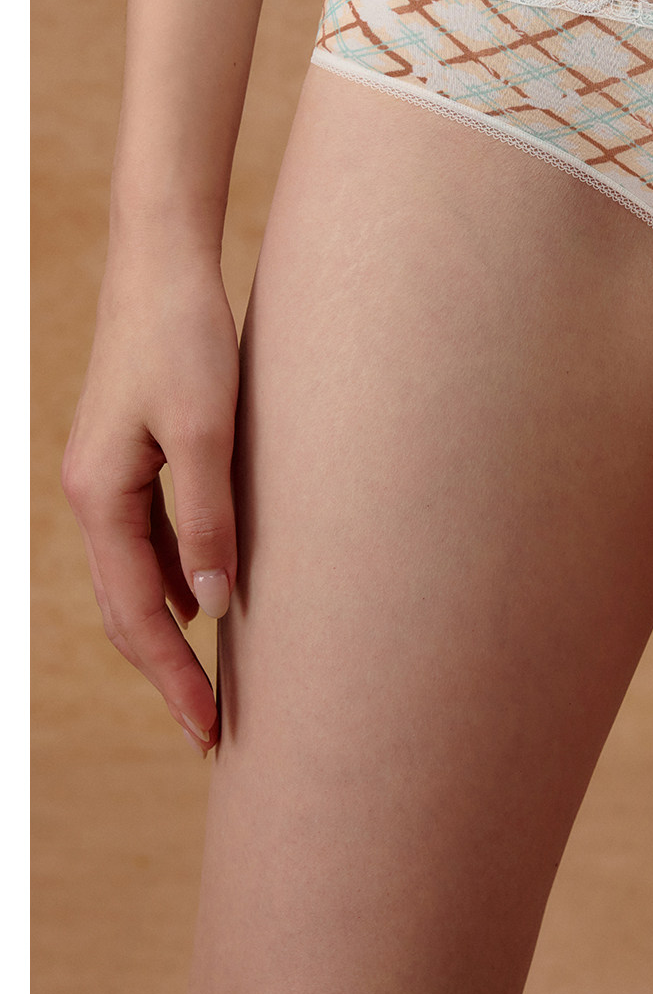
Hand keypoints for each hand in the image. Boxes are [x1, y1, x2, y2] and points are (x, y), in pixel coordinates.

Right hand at [61, 229, 239, 755]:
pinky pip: (150, 544)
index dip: (173, 676)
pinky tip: (210, 602)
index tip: (209, 729)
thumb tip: (218, 603)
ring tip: (211, 682)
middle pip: (127, 609)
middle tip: (212, 730)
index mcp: (99, 496)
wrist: (164, 263)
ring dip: (171, 636)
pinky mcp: (135, 460)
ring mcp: (110, 479)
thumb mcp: (206, 430)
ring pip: (136, 581)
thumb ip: (210, 517)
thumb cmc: (185, 337)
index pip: (138, 613)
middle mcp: (93, 495)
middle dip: (167, 672)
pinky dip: (177, 585)